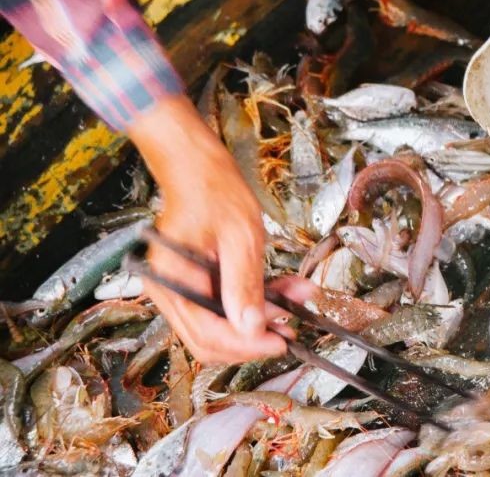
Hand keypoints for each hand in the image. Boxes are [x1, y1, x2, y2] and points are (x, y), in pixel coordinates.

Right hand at [129, 96, 299, 362]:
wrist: (197, 166)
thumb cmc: (213, 189)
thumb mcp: (240, 237)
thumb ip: (244, 284)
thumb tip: (251, 327)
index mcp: (172, 280)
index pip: (208, 333)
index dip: (246, 344)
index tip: (280, 341)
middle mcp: (170, 291)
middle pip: (211, 338)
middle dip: (254, 336)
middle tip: (290, 327)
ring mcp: (181, 289)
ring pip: (221, 323)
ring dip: (261, 315)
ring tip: (297, 298)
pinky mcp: (196, 283)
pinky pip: (225, 303)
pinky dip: (255, 299)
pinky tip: (286, 289)